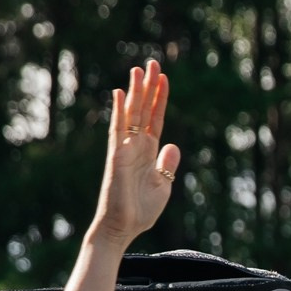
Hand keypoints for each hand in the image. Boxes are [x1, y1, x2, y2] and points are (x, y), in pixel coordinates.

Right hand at [88, 59, 182, 246]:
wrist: (123, 227)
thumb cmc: (141, 210)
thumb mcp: (163, 185)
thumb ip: (167, 164)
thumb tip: (174, 145)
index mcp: (148, 153)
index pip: (155, 119)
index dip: (160, 99)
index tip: (164, 79)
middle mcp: (136, 146)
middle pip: (143, 110)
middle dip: (148, 87)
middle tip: (153, 62)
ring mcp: (125, 149)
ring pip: (131, 114)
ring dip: (136, 92)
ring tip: (140, 69)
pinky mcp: (117, 156)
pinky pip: (118, 130)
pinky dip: (119, 111)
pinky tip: (121, 93)